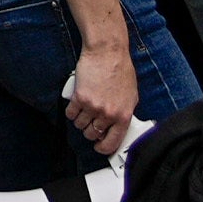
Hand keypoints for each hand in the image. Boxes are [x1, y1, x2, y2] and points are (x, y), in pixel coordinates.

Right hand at [63, 32, 136, 157]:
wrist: (107, 53)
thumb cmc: (120, 70)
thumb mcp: (131, 96)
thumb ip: (124, 113)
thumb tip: (117, 126)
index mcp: (123, 115)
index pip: (112, 142)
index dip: (103, 148)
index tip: (99, 146)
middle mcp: (108, 114)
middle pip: (92, 135)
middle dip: (90, 131)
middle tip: (91, 122)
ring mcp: (93, 107)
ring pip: (80, 125)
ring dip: (80, 120)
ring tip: (84, 110)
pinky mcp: (79, 98)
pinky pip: (70, 114)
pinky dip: (71, 112)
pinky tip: (76, 105)